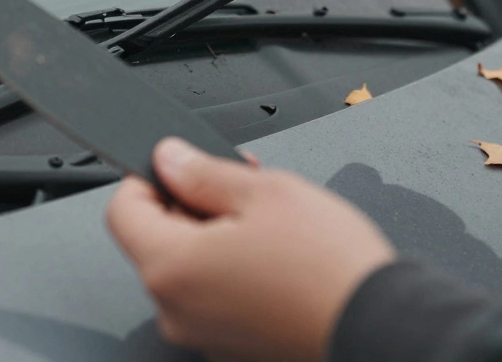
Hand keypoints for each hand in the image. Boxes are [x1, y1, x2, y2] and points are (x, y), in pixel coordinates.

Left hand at [105, 138, 394, 361]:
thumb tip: (169, 157)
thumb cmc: (329, 266)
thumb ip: (203, 171)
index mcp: (171, 268)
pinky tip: (278, 263)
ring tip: (271, 228)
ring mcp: (203, 336)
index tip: (179, 166)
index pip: (121, 210)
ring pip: (190, 270)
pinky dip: (235, 275)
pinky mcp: (231, 348)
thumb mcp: (265, 190)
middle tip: (243, 190)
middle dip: (192, 206)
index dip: (148, 178)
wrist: (379, 325)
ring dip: (217, 240)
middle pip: (157, 241)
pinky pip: (215, 299)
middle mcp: (176, 311)